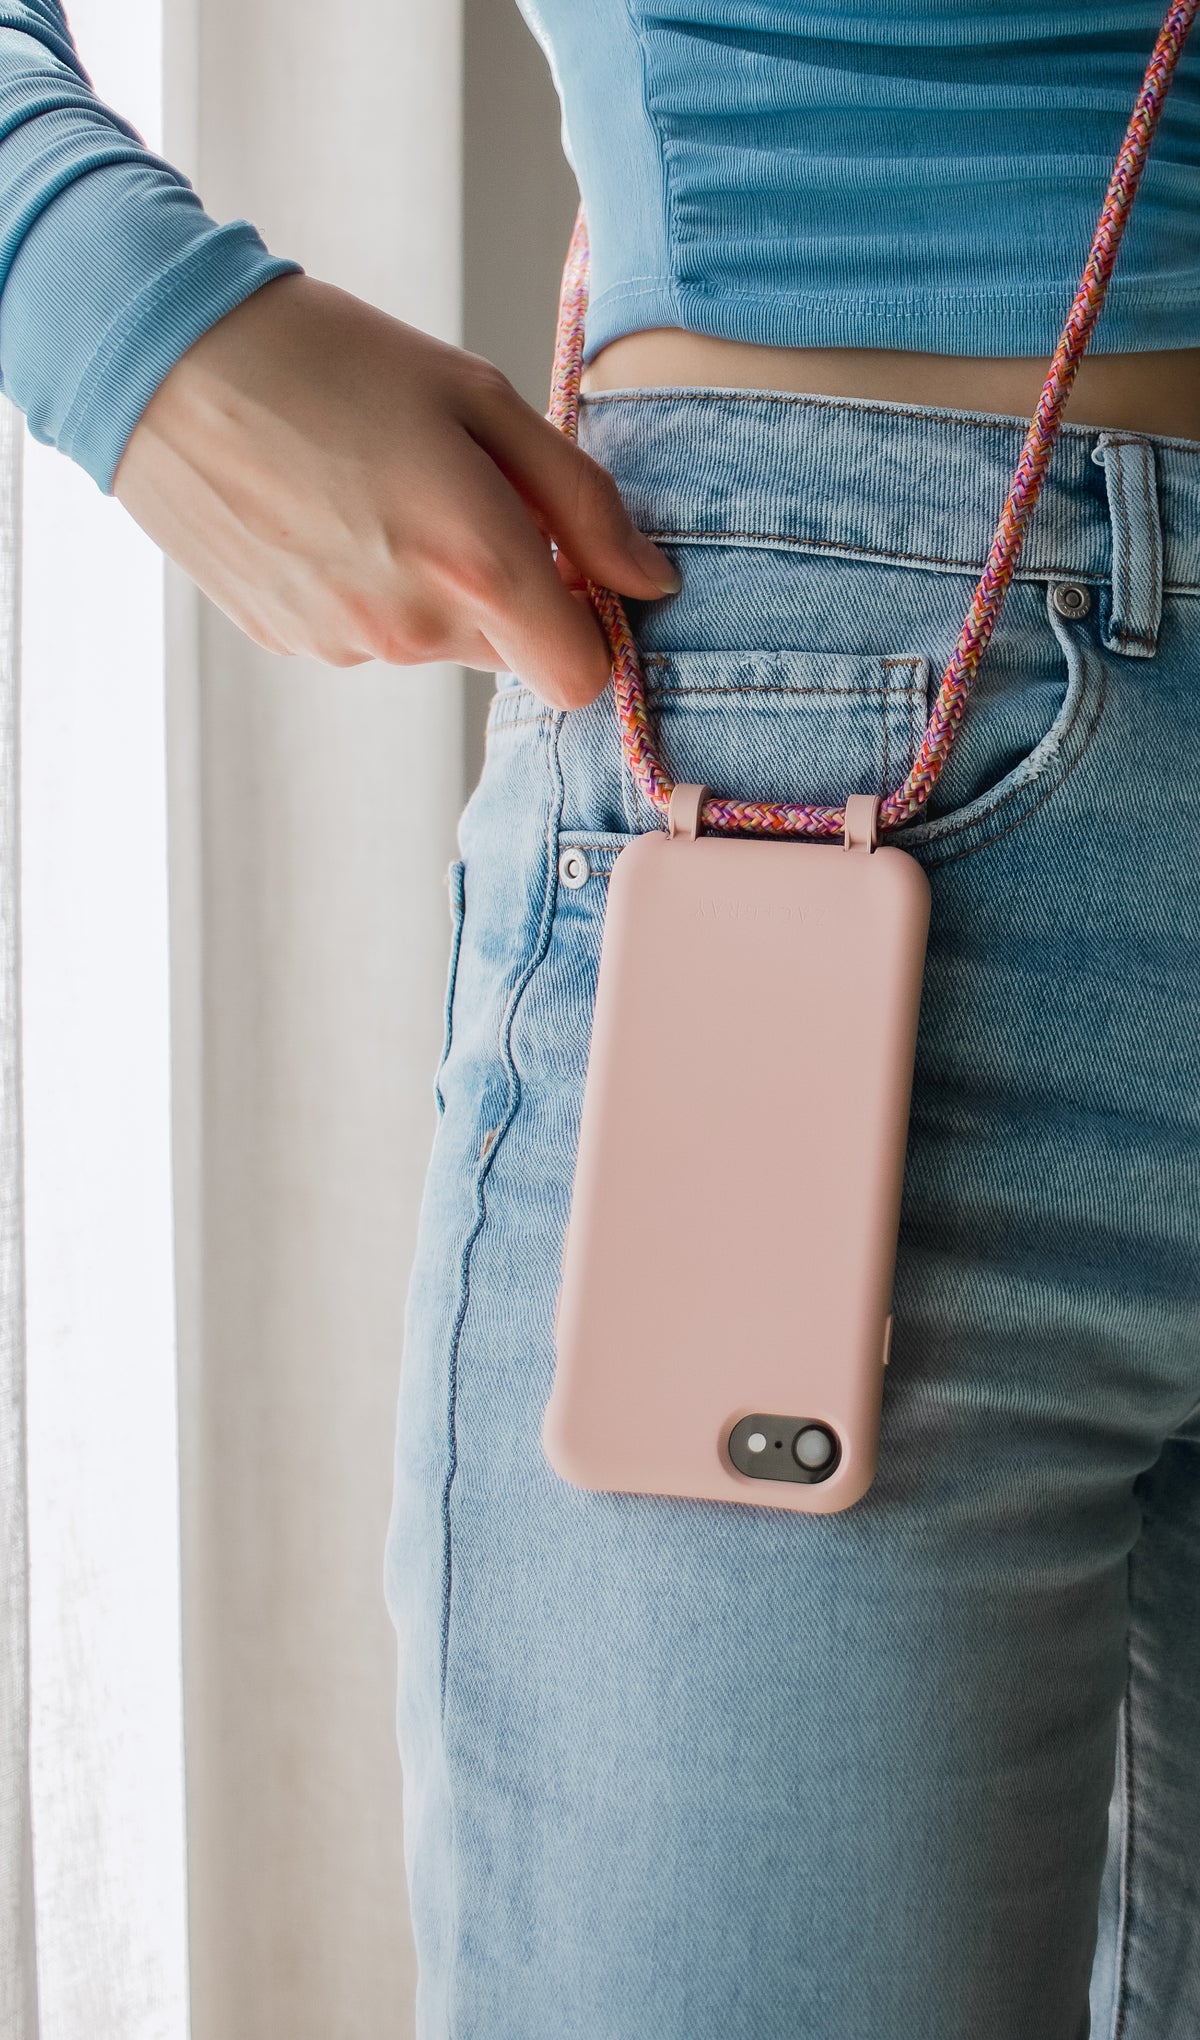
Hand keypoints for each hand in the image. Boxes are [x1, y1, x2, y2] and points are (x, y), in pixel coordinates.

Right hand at [113, 272, 679, 708]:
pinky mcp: (292, 644)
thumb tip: (651, 581)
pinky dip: (370, 588)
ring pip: (436, 645)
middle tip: (457, 489)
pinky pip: (369, 636)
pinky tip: (329, 511)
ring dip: (434, 586)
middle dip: (507, 591)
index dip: (588, 627)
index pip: (581, 681)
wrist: (166, 361)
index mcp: (475, 565)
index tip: (567, 565)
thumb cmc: (332, 358)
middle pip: (509, 655)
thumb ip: (584, 501)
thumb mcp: (481, 399)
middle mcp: (412, 629)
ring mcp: (346, 646)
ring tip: (378, 487)